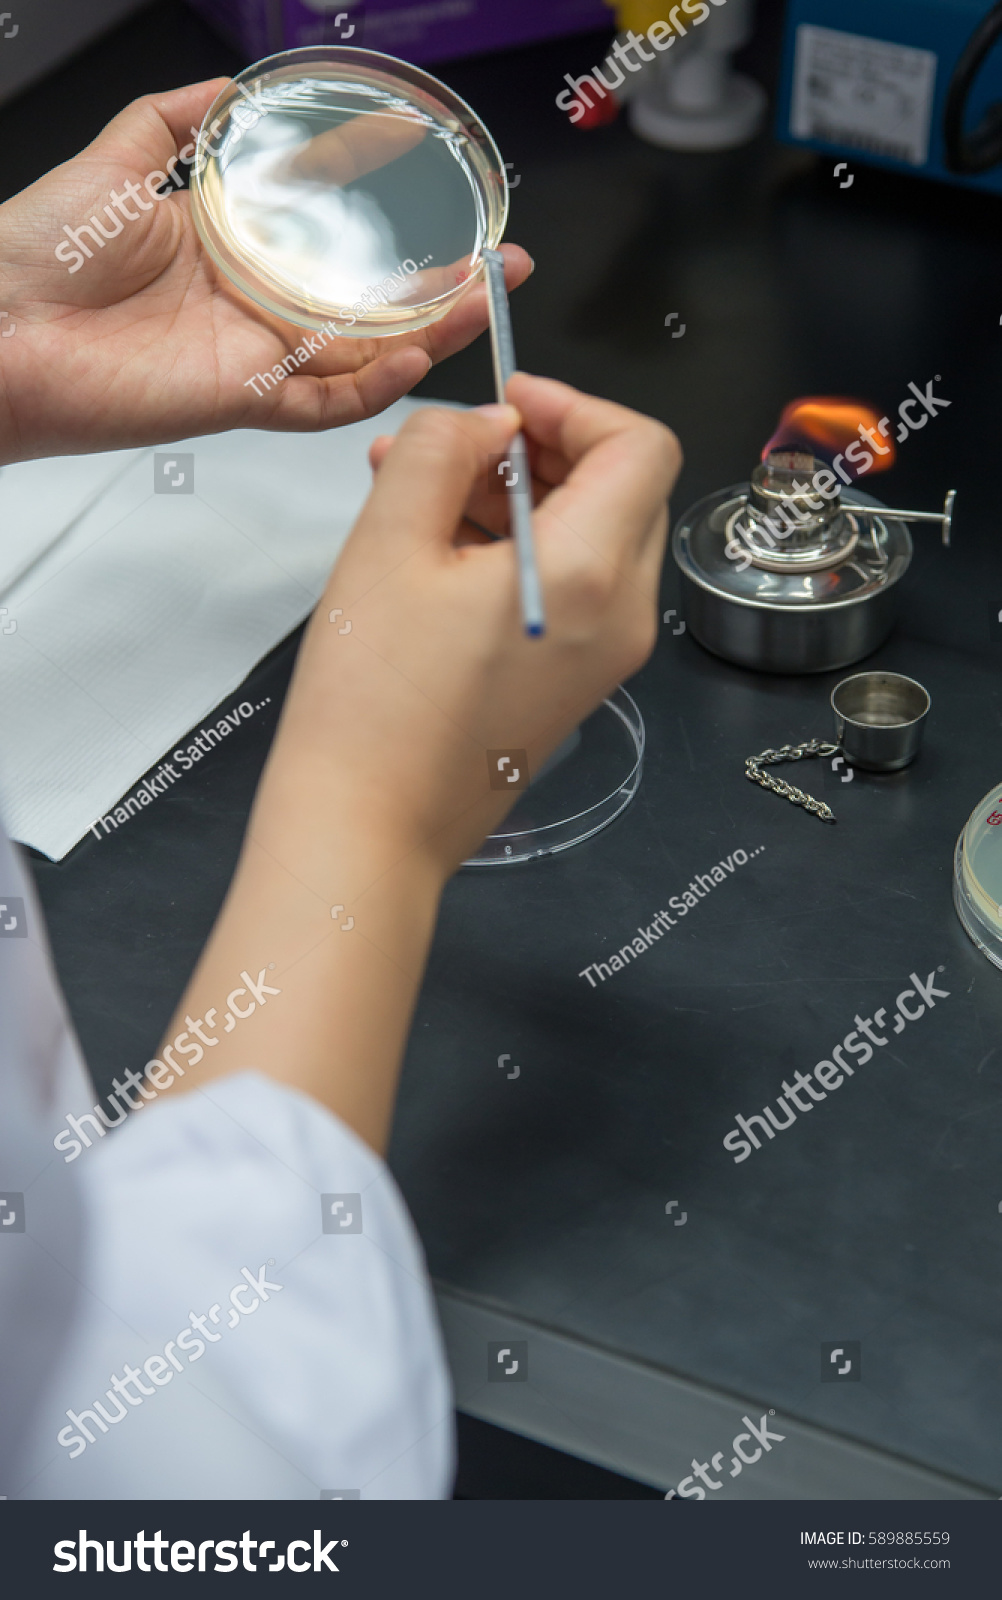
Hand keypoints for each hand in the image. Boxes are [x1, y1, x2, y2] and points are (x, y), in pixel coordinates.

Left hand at [0, 79, 531, 464]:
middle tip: (498, 261)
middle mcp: (251, 308)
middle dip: (441, 286)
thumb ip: (172, 119)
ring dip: (431, 332)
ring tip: (483, 299)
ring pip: (363, 357)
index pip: (332, 236)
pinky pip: (324, 404)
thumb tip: (224, 82)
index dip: (390, 214)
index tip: (440, 184)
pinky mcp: (242, 400)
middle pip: (368, 306)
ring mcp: (252, 358)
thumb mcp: (116, 157)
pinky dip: (374, 386)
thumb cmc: (36, 255)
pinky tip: (416, 355)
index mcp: (229, 251)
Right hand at [161, 375, 679, 1147]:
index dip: (574, 406)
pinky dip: (518, 551)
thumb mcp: (389, 542)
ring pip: (591, 539)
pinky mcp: (576, 683)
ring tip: (418, 492)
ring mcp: (606, 657)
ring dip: (520, 498)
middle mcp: (622, 617)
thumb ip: (446, 450)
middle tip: (449, 448)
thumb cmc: (372, 698)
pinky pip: (570, 590)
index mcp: (591, 573)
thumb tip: (491, 423)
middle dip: (538, 451)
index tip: (505, 406)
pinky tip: (437, 549)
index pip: (640, 446)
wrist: (368, 827)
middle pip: (622, 491)